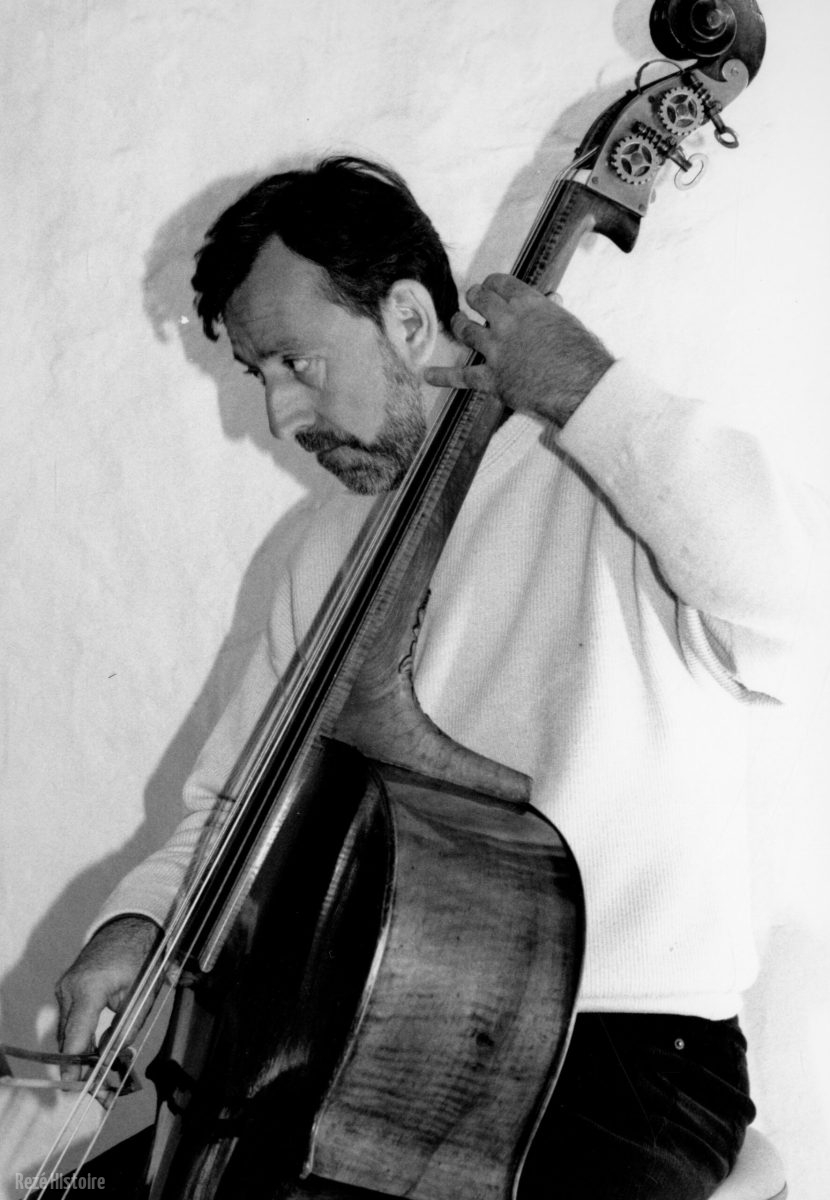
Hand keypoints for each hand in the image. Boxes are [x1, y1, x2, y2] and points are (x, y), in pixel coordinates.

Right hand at [55, 915, 160, 1086]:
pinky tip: (94, 1048)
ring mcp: (65, 987)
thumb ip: (128, 1026)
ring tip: (97, 1070)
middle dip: (79, 1062)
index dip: (75, 1062)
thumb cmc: (141, 956)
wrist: (129, 925)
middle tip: (96, 1084)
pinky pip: (71, 1018)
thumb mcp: (142, 993)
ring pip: (69, 1029)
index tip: (74, 1084)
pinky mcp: (66, 988)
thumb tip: (114, 1055)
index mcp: (90, 987)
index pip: (77, 1034)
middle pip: (70, 1036)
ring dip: (80, 1049)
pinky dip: (80, 1033)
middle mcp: (71, 988)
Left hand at [424, 274, 613, 426]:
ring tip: (455, 321)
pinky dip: (442, 376)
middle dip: (474, 297)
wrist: (578, 384)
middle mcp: (507, 321)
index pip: (502, 284)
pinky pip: (461, 376)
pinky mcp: (492, 377)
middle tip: (472, 299)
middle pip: (480, 301)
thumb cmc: (582, 353)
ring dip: (458, 323)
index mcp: (529, 303)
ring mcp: (496, 349)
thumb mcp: (569, 323)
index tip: (490, 285)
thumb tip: (552, 300)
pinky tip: (426, 375)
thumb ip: (552, 312)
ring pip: (467, 330)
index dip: (492, 283)